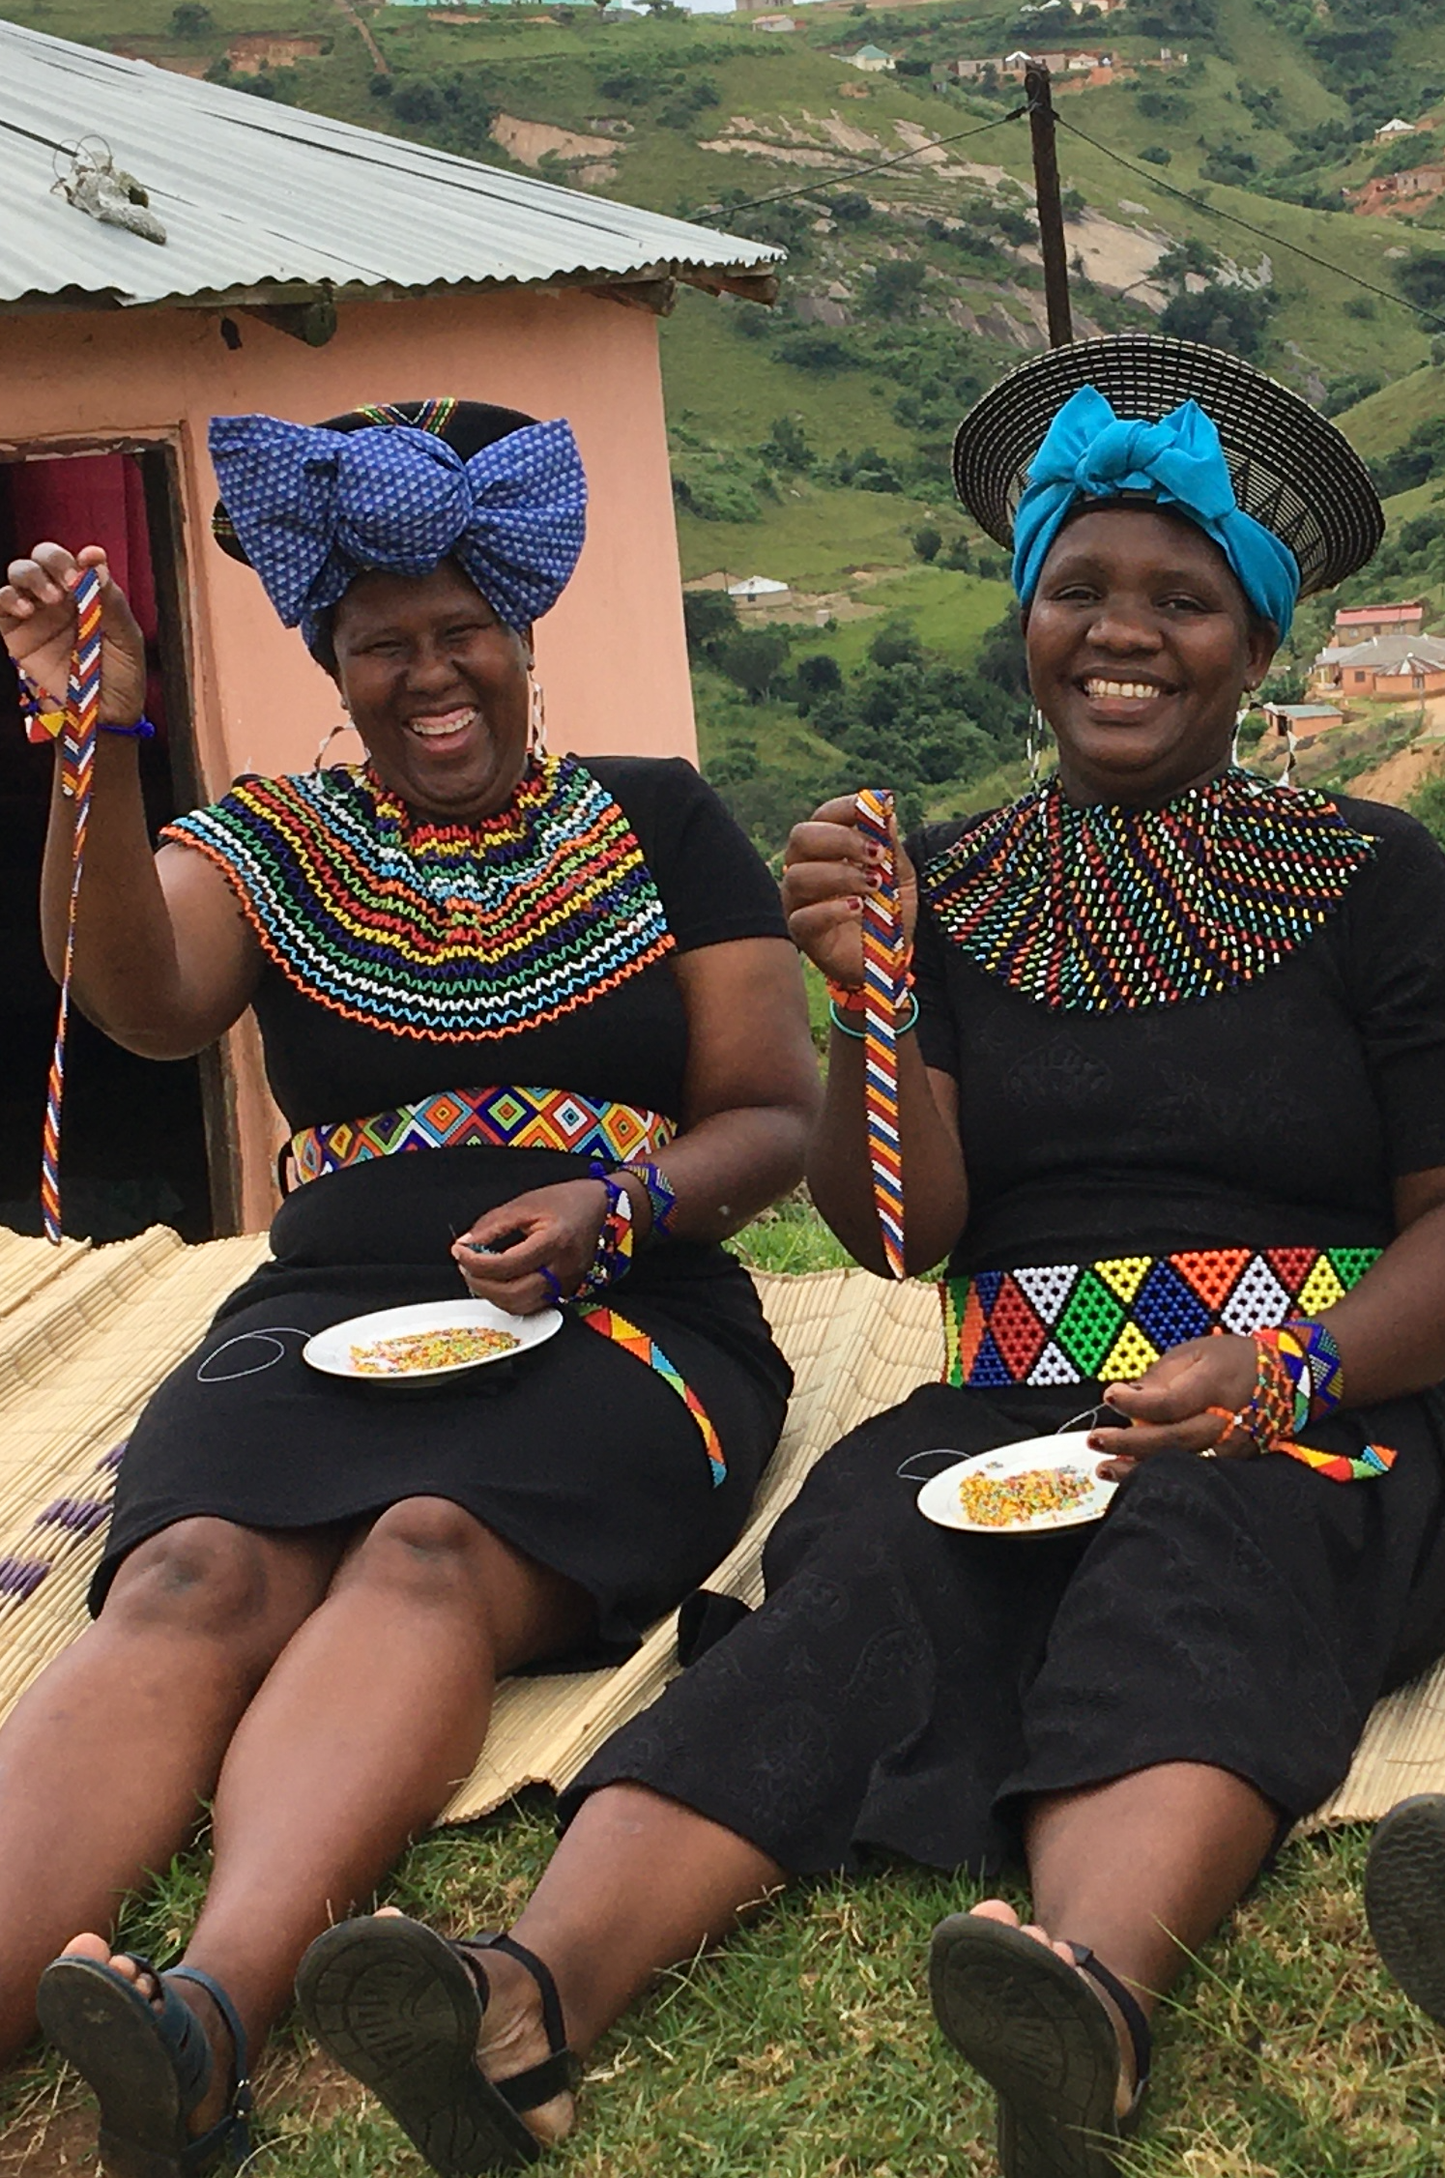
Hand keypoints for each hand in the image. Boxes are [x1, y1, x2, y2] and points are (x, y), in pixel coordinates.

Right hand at [0, 543, 145, 725]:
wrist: (101, 718)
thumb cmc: (119, 679)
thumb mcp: (126, 640)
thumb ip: (112, 601)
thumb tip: (96, 563)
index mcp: (90, 595)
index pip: (78, 561)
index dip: (82, 556)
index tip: (90, 559)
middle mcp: (60, 598)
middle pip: (44, 558)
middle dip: (53, 559)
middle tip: (69, 580)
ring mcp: (35, 613)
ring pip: (20, 572)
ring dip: (33, 576)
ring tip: (51, 599)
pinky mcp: (14, 632)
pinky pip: (1, 603)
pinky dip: (8, 597)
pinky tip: (26, 610)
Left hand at [451, 1179, 608, 1314]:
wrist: (600, 1207)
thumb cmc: (565, 1201)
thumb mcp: (524, 1204)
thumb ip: (491, 1225)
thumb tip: (465, 1245)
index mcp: (554, 1241)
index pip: (506, 1264)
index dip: (475, 1261)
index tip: (460, 1251)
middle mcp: (562, 1268)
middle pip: (513, 1294)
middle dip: (481, 1284)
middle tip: (466, 1266)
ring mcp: (566, 1283)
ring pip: (521, 1306)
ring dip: (493, 1295)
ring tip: (480, 1274)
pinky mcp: (565, 1290)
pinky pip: (531, 1305)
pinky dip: (509, 1298)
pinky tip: (499, 1281)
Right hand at [781, 793, 918, 989]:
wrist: (887, 959)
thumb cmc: (887, 912)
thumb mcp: (900, 877)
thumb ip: (892, 848)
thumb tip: (889, 814)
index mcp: (827, 848)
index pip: (823, 816)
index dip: (845, 808)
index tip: (873, 811)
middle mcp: (804, 868)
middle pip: (802, 837)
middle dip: (841, 840)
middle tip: (875, 854)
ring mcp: (798, 900)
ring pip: (799, 876)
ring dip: (840, 876)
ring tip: (873, 886)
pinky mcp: (801, 932)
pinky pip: (804, 916)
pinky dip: (833, 909)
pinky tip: (858, 908)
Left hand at [1088, 1334, 1260, 1478]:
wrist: (1287, 1377)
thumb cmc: (1232, 1360)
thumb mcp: (1194, 1353)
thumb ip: (1160, 1376)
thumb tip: (1128, 1396)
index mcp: (1215, 1385)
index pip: (1170, 1401)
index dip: (1136, 1403)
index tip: (1110, 1396)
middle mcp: (1226, 1419)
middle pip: (1173, 1439)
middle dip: (1129, 1444)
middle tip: (1095, 1441)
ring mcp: (1232, 1444)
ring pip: (1181, 1463)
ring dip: (1140, 1468)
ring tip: (1105, 1469)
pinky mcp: (1234, 1460)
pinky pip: (1193, 1469)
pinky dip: (1161, 1472)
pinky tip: (1133, 1476)